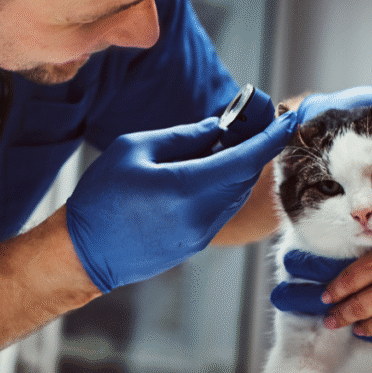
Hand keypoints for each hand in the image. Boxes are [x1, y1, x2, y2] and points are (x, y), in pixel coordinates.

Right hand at [65, 113, 295, 291]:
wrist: (83, 252)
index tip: (288, 119)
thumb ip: (181, 137)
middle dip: (255, 149)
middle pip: (244, 177)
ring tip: (226, 145)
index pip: (245, 160)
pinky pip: (220, 208)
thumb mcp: (133, 150)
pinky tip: (207, 171)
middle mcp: (200, 216)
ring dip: (238, 168)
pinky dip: (223, 186)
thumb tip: (216, 129)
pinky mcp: (194, 244)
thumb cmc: (100, 197)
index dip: (270, 137)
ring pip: (234, 194)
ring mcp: (200, 234)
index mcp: (185, 188)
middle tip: (253, 123)